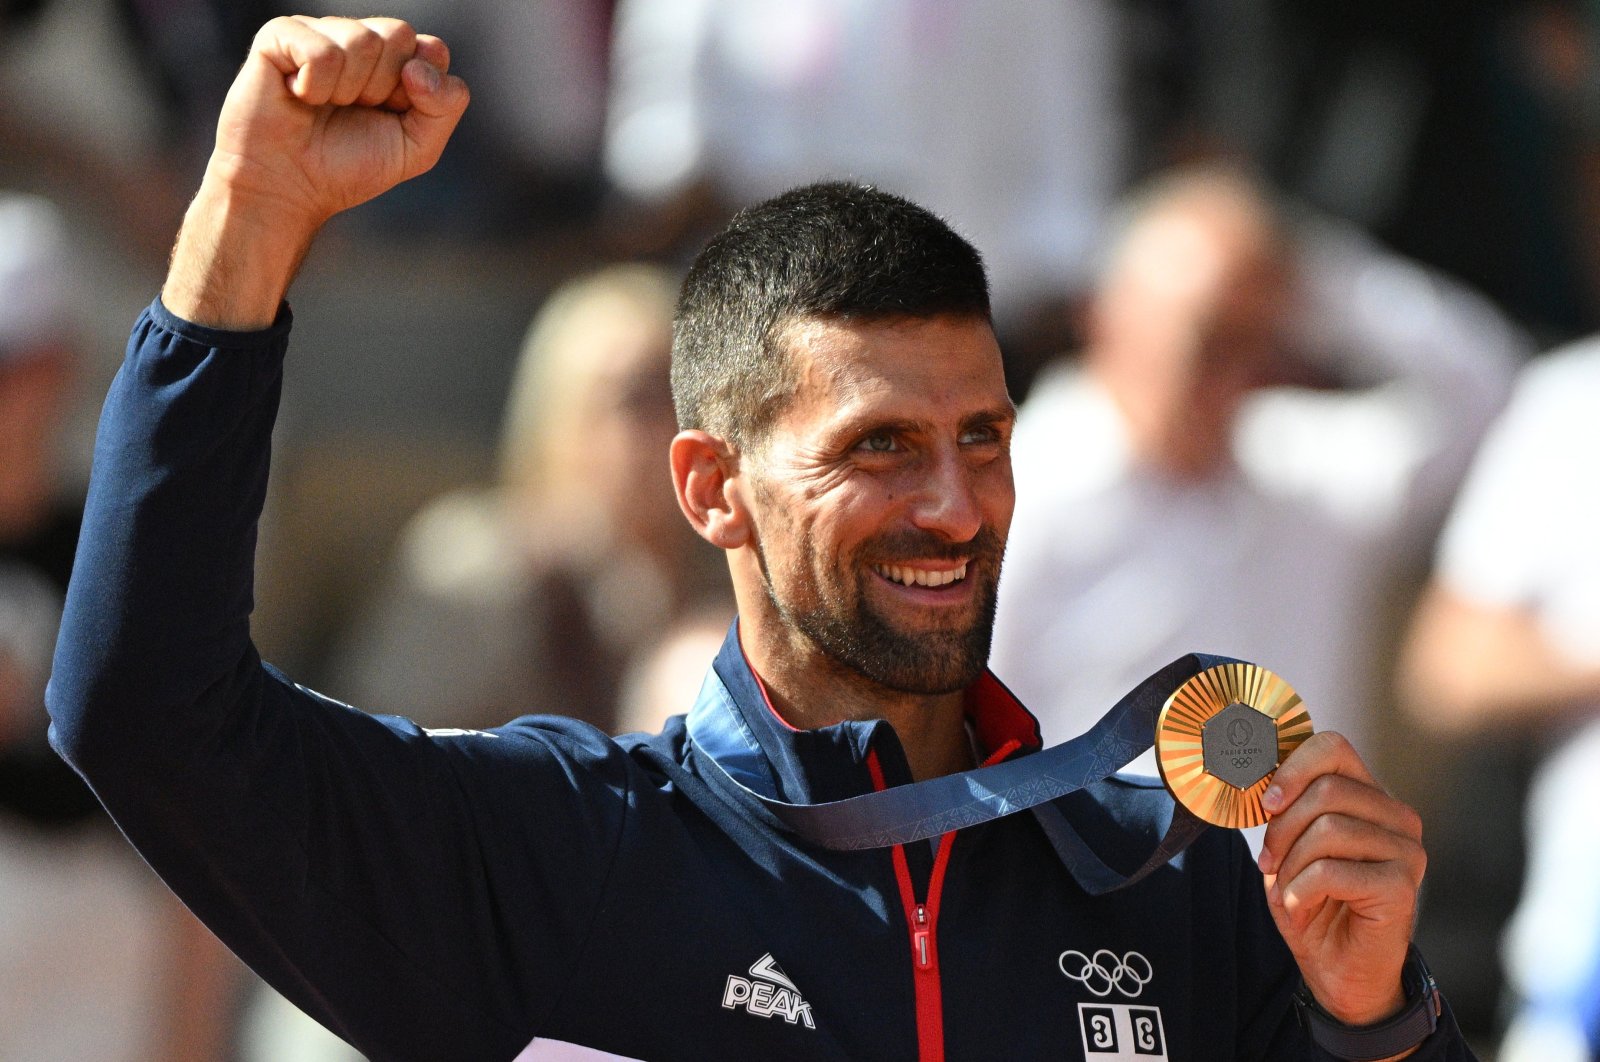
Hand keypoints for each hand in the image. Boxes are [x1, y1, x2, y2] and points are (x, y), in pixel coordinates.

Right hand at [212, 15, 467, 226]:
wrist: (288, 188)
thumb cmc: (348, 167)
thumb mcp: (417, 148)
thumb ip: (445, 106)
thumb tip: (419, 66)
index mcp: (394, 60)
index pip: (432, 50)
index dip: (419, 90)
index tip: (392, 115)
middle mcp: (358, 38)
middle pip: (398, 34)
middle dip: (383, 87)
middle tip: (352, 110)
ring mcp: (319, 33)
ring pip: (361, 40)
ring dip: (347, 90)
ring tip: (323, 106)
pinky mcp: (280, 36)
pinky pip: (322, 52)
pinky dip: (315, 87)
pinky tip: (299, 96)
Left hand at [1257, 732, 1425, 1026]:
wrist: (1337, 970)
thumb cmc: (1310, 901)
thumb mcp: (1285, 846)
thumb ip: (1280, 805)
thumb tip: (1251, 763)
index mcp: (1370, 796)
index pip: (1333, 747)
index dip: (1290, 767)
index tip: (1264, 803)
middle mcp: (1397, 816)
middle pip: (1326, 788)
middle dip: (1282, 828)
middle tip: (1269, 863)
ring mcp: (1407, 850)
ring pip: (1328, 829)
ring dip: (1291, 865)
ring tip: (1290, 890)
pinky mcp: (1403, 885)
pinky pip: (1331, 871)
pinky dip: (1301, 891)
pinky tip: (1305, 908)